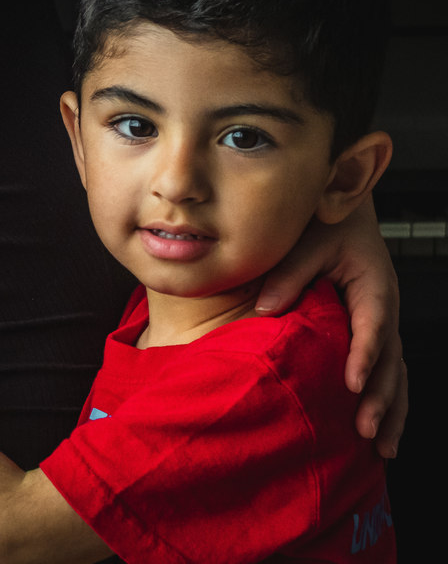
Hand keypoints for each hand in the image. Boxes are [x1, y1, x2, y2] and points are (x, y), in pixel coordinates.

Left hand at [255, 198, 406, 456]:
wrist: (341, 209)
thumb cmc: (326, 224)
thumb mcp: (307, 243)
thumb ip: (289, 275)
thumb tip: (264, 309)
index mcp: (373, 286)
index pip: (372, 327)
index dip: (363, 357)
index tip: (352, 385)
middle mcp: (384, 309)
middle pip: (389, 361)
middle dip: (379, 399)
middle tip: (364, 431)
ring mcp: (382, 323)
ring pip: (395, 374)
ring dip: (390, 411)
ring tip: (381, 448)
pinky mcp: (373, 332)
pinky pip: (387, 372)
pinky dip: (387, 402)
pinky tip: (381, 432)